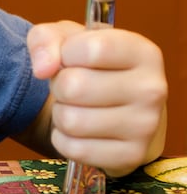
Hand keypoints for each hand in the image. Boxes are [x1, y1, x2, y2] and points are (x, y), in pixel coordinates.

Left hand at [28, 20, 166, 176]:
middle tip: (71, 87)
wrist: (117, 106)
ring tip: (76, 106)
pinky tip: (79, 130)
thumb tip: (42, 69)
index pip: (91, 48)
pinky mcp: (132, 155)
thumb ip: (46, 39)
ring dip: (60, 113)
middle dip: (59, 86)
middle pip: (74, 86)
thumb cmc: (89, 66)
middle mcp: (152, 89)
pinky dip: (64, 139)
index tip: (71, 58)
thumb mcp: (66, 38)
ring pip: (71, 121)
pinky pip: (74, 149)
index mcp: (142, 52)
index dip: (66, 53)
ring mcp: (146, 125)